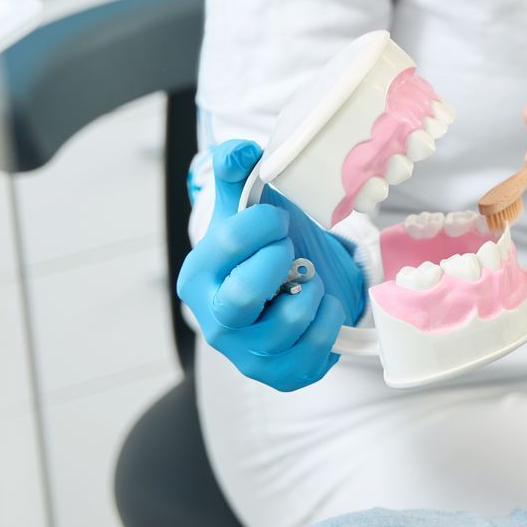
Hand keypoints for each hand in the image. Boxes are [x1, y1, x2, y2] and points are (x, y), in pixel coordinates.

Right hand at [175, 140, 364, 390]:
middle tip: (293, 249)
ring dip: (309, 292)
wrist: (287, 290)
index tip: (278, 219)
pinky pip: (311, 356)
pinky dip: (328, 323)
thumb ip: (238, 169)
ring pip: (283, 327)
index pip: (224, 245)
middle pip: (240, 298)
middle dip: (276, 262)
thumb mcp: (246, 205)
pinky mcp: (281, 374)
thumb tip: (241, 152)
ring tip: (310, 278)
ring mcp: (246, 353)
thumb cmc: (261, 245)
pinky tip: (323, 303)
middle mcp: (214, 321)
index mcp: (199, 275)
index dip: (260, 225)